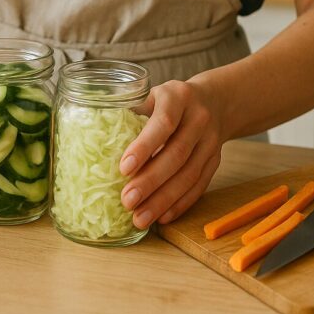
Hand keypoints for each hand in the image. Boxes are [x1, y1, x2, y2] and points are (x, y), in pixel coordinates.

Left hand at [118, 79, 226, 229]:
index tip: (123, 168)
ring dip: (163, 200)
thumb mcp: (152, 95)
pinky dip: (180, 204)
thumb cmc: (169, 101)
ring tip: (140, 218)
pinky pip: (199, 186)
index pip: (163, 123)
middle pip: (176, 154)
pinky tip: (162, 216)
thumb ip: (132, 113)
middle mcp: (198, 119)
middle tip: (127, 201)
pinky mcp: (215, 161)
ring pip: (189, 175)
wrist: (214, 101)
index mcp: (178, 97)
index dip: (144, 147)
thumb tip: (98, 141)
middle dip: (150, 181)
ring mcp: (210, 141)